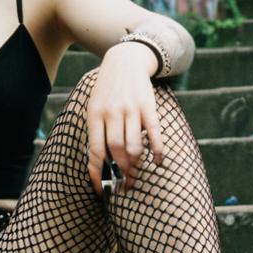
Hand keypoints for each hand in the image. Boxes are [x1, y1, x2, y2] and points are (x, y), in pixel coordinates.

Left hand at [86, 43, 164, 195]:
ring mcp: (131, 109)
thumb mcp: (94, 107)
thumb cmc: (107, 91)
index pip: (95, 151)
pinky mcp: (148, 106)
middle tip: (125, 183)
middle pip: (116, 150)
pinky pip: (153, 133)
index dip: (97, 173)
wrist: (124, 61)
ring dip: (136, 163)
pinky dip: (156, 150)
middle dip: (120, 171)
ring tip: (137, 172)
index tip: (101, 191)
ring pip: (134, 145)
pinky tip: (157, 161)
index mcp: (95, 115)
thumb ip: (96, 131)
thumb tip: (100, 163)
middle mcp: (112, 113)